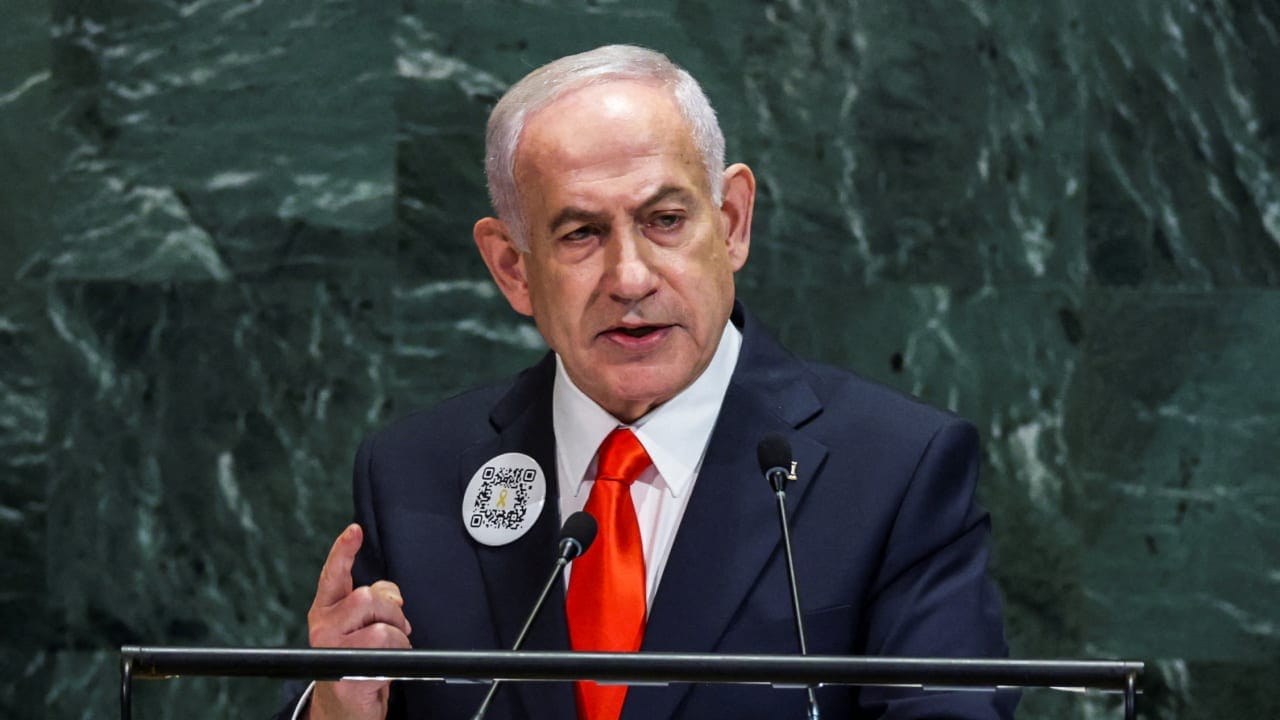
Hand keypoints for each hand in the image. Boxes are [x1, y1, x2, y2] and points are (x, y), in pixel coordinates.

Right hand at [306, 524, 411, 719]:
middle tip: (396, 628)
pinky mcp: (346, 670)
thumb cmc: (359, 661)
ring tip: (391, 650)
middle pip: (368, 597)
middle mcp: (322, 627)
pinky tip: (387, 666)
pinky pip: (386, 646)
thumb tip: (390, 593)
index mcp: (326, 610)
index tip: (355, 531)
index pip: (332, 575)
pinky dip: (399, 652)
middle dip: (393, 611)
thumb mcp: (363, 626)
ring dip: (399, 636)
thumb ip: (374, 600)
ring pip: (382, 624)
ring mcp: (331, 649)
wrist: (347, 707)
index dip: (343, 551)